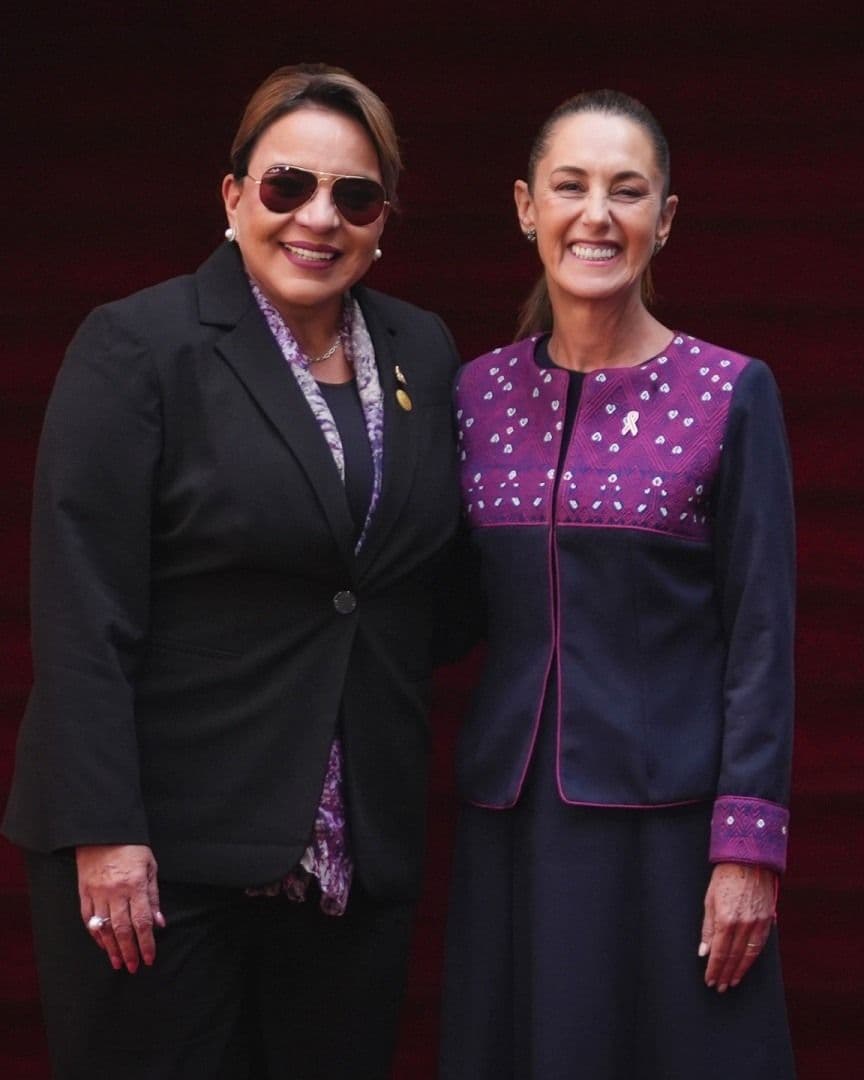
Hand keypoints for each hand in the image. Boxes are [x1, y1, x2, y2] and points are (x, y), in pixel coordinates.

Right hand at [76, 844, 165, 972]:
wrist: (103, 832)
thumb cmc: (132, 848)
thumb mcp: (150, 867)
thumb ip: (153, 897)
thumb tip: (159, 923)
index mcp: (135, 885)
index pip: (142, 921)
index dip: (146, 943)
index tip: (149, 958)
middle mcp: (115, 892)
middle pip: (122, 929)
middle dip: (129, 951)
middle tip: (133, 967)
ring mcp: (97, 893)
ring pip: (104, 928)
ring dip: (112, 949)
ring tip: (118, 963)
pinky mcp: (84, 893)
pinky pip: (89, 920)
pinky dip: (96, 935)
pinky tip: (103, 946)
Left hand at [699, 861, 776, 992]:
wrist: (749, 859)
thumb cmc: (725, 877)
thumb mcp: (709, 899)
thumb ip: (707, 927)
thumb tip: (704, 952)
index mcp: (725, 919)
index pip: (719, 952)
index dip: (714, 969)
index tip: (710, 980)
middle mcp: (743, 924)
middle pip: (733, 957)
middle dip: (725, 973)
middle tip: (720, 986)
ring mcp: (757, 923)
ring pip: (749, 955)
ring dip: (739, 970)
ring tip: (732, 981)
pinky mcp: (768, 920)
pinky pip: (760, 945)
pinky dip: (752, 958)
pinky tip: (746, 965)